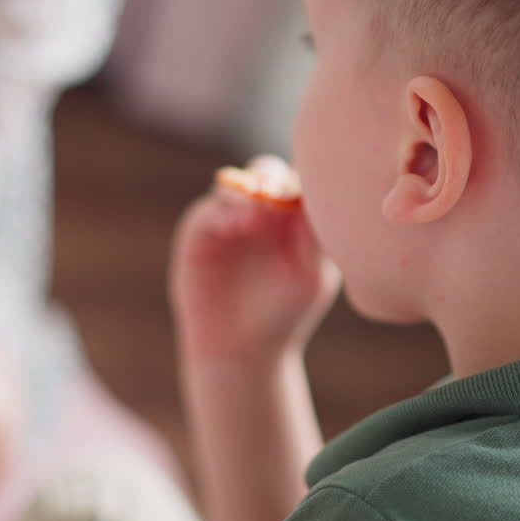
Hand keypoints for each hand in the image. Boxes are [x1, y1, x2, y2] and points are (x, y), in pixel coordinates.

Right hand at [170, 156, 340, 365]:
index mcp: (293, 216)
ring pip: (235, 185)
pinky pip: (209, 210)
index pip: (299, 180)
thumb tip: (319, 197)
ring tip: (258, 215)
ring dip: (247, 193)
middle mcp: (260, 210)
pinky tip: (241, 226)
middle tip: (278, 191)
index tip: (310, 189)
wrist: (241, 348)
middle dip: (272, 178)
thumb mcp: (313, 274)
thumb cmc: (285, 312)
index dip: (304, 178)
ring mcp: (229, 218)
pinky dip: (224, 212)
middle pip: (267, 172)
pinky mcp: (200, 231)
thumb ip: (319, 236)